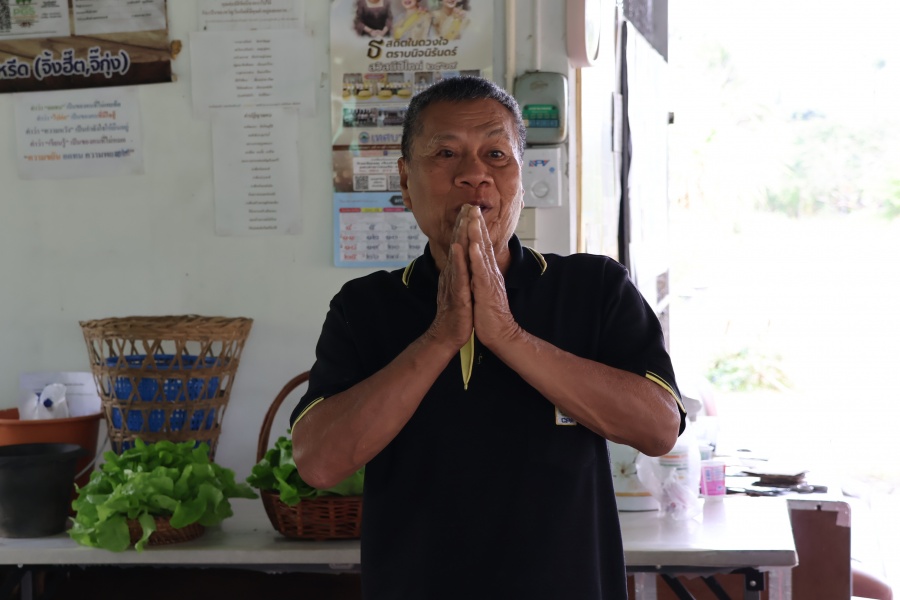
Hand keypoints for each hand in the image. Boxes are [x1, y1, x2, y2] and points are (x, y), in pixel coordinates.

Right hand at [427, 207, 473, 349]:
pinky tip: (458, 248)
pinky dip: (458, 261)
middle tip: (466, 205)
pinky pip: (458, 276)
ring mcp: (454, 284)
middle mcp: (453, 274)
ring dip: (459, 237)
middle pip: (457, 246)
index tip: (468, 209)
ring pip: (457, 257)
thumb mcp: (459, 288)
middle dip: (462, 225)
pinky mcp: (457, 295)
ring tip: (462, 219)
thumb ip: (459, 272)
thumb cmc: (457, 314)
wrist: (448, 335)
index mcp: (456, 272)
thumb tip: (460, 259)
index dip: (463, 227)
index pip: (460, 246)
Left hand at [465, 206, 519, 348]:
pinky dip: (476, 258)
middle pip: (484, 244)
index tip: (470, 212)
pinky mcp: (486, 291)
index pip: (482, 246)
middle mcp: (490, 272)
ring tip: (472, 218)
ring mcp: (489, 280)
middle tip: (472, 205)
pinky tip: (473, 246)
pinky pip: (480, 272)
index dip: (476, 228)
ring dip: (477, 235)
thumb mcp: (484, 289)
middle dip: (477, 224)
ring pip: (483, 254)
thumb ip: (482, 275)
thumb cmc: (490, 314)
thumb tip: (478, 264)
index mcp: (488, 272)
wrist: (500, 333)